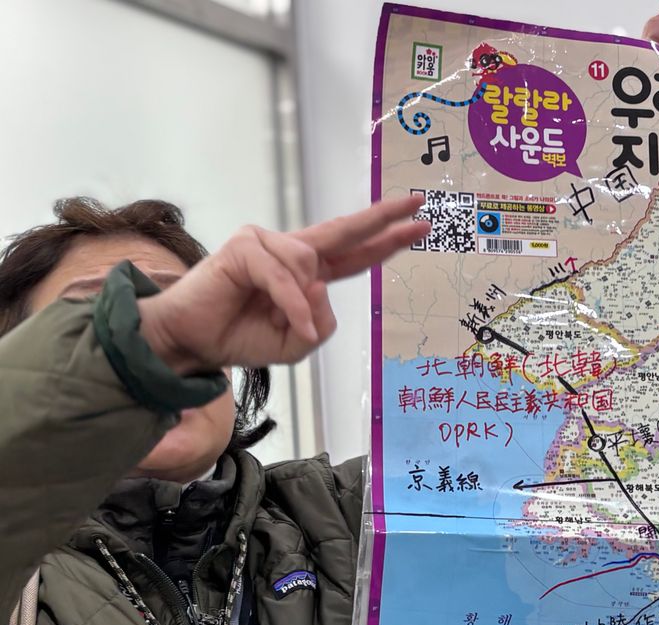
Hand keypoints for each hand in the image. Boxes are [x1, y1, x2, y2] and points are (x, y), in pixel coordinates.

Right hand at [139, 197, 430, 371]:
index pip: (355, 254)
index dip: (386, 240)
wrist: (193, 342)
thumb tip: (321, 285)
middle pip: (345, 231)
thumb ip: (323, 322)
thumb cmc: (242, 339)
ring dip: (297, 305)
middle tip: (417, 202)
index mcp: (309, 274)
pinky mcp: (244, 245)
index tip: (420, 224)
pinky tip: (281, 324)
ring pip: (310, 268)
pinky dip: (288, 306)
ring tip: (273, 322)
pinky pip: (284, 277)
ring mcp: (267, 243)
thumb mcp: (299, 344)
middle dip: (382, 218)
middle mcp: (292, 253)